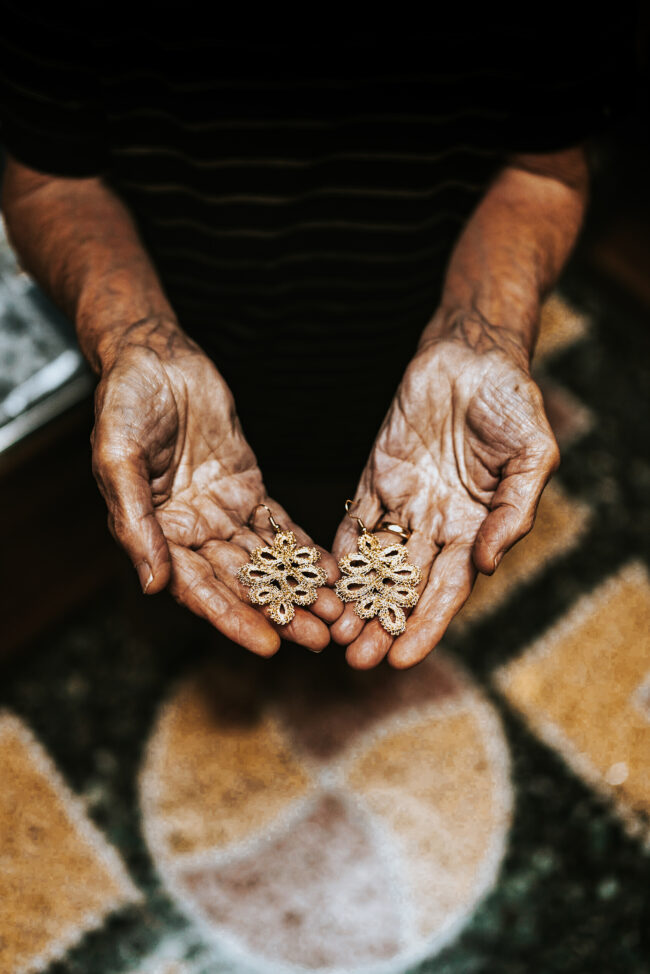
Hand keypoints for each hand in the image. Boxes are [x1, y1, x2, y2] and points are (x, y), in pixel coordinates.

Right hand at [91, 321, 340, 655]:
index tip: (267, 644)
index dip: (231, 618)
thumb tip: (154, 585)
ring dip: (299, 589)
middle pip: (239, 584)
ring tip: (337, 614)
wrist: (155, 358)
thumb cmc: (124, 403)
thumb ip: (134, 522)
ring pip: (265, 562)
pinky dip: (304, 550)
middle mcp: (190, 533)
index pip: (196, 589)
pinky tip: (332, 570)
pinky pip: (279, 526)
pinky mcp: (247, 489)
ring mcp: (221, 513)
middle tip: (319, 639)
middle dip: (278, 613)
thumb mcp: (118, 458)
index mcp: (155, 535)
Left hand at [330, 319, 558, 668]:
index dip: (426, 625)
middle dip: (382, 625)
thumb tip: (487, 564)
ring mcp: (405, 505)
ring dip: (355, 600)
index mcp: (477, 529)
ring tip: (333, 632)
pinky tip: (322, 580)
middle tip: (356, 660)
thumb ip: (513, 511)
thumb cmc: (511, 402)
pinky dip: (340, 552)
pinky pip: (355, 521)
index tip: (402, 658)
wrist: (471, 354)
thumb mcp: (531, 456)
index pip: (448, 590)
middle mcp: (438, 527)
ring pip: (375, 565)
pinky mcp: (376, 479)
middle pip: (406, 588)